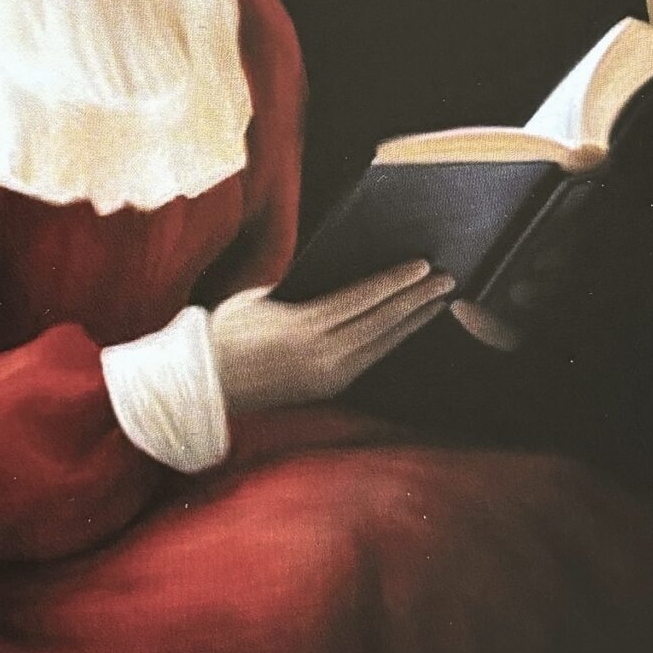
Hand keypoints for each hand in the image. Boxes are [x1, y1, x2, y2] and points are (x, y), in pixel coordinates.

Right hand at [209, 262, 456, 410]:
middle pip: (382, 322)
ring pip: (383, 344)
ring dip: (414, 321)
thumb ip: (302, 290)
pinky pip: (371, 359)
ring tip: (439, 301)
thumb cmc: (226, 332)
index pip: (362, 300)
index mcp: (304, 327)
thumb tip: (340, 277)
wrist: (204, 384)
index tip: (423, 266)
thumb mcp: (261, 299)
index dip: (396, 282)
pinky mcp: (328, 387)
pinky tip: (408, 327)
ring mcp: (328, 375)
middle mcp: (323, 355)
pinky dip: (394, 340)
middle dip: (418, 299)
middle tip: (448, 280)